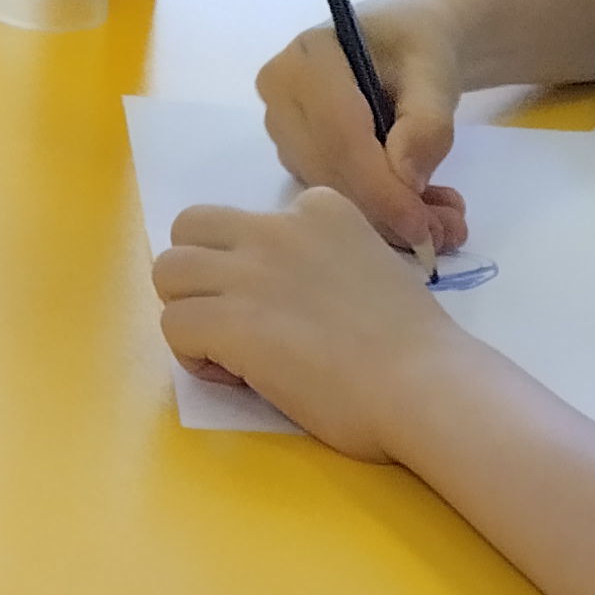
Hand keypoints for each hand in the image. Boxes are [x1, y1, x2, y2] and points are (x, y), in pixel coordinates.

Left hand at [155, 188, 483, 461]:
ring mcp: (252, 271)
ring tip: (227, 353)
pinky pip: (173, 325)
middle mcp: (278, 227)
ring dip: (189, 314)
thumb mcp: (373, 268)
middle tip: (231, 323)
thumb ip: (326, 264)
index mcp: (320, 209)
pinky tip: (235, 376)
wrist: (427, 386)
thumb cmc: (416, 349)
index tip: (288, 314)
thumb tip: (289, 301)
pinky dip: (193, 357)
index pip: (248, 222)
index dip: (252, 271)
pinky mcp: (232, 320)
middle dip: (199, 277)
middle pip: (190, 229)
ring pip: (167, 271)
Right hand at [255, 0, 470, 255]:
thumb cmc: (417, 47)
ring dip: (391, 220)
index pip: (340, 140)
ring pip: (334, 196)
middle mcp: (281, 99)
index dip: (382, 191)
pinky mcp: (298, 162)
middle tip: (449, 232)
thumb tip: (407, 179)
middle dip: (390, 214)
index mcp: (306, 61)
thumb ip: (426, 123)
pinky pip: (337, 200)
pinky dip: (382, 215)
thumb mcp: (434, 73)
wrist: (405, 44)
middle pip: (332, 175)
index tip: (424, 228)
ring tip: (446, 221)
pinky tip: (422, 212)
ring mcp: (284, 135)